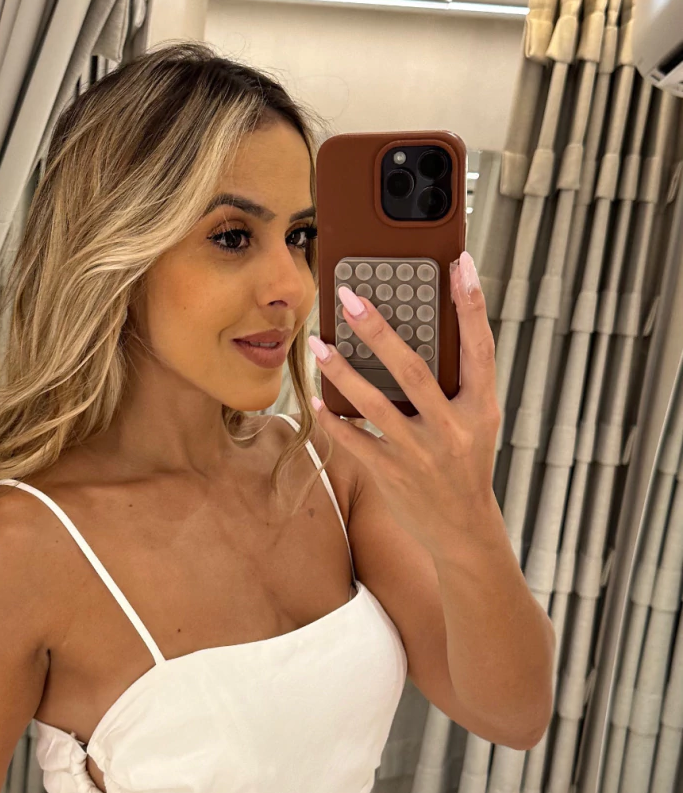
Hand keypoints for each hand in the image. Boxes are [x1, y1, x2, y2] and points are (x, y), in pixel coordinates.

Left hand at [308, 250, 501, 560]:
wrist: (462, 529)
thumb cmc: (465, 461)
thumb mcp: (476, 421)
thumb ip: (456, 382)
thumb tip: (421, 329)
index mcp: (481, 407)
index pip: (480, 346)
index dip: (472, 304)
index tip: (460, 263)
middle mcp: (452, 428)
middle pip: (412, 369)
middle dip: (378, 331)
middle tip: (350, 298)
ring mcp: (420, 453)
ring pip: (373, 403)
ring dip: (341, 371)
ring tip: (318, 343)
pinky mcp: (391, 474)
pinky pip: (354, 438)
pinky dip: (331, 417)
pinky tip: (311, 397)